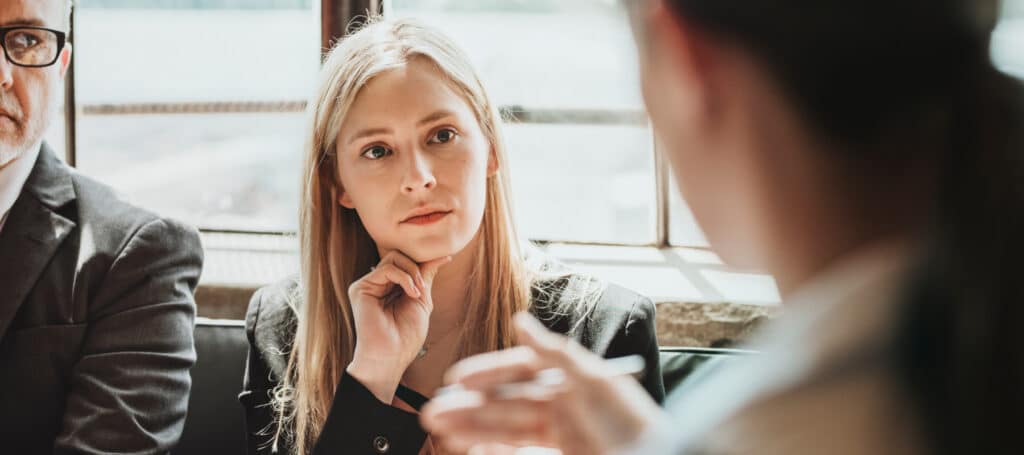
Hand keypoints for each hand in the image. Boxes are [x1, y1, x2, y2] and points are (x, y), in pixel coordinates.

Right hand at [346, 250, 450, 402]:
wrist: (392, 356)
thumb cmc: (407, 335)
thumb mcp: (422, 300)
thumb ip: (426, 276)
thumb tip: (442, 256)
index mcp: (390, 287)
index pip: (406, 262)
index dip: (423, 261)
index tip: (446, 259)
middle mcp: (377, 284)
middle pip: (398, 256)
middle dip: (417, 267)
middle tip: (423, 289)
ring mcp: (368, 285)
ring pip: (393, 258)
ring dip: (412, 273)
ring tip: (417, 293)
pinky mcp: (360, 288)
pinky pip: (387, 269)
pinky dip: (405, 278)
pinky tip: (411, 293)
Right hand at [421, 313, 666, 454]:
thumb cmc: (631, 421)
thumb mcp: (594, 379)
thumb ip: (554, 352)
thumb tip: (520, 321)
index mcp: (568, 378)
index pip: (519, 372)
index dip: (488, 374)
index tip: (457, 379)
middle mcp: (560, 402)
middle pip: (505, 403)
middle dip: (469, 408)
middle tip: (434, 413)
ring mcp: (559, 430)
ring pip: (506, 427)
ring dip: (472, 428)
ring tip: (441, 430)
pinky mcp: (560, 451)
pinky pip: (519, 448)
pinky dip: (493, 447)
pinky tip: (472, 447)